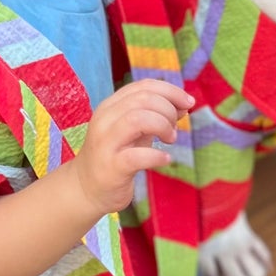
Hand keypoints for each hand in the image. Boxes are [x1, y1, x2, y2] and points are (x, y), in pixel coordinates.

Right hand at [75, 79, 195, 216]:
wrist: (87, 189)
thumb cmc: (115, 156)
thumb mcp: (134, 131)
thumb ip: (155, 116)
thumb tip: (183, 105)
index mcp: (110, 107)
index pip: (143, 86)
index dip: (171, 91)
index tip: (188, 103)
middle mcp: (105, 120)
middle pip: (142, 99)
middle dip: (168, 110)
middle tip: (174, 129)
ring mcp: (106, 143)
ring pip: (136, 119)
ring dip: (162, 126)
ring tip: (170, 140)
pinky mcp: (111, 167)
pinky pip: (137, 156)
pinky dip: (157, 155)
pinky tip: (165, 159)